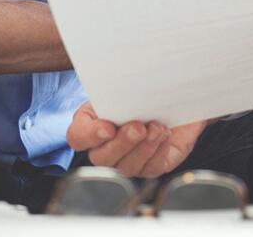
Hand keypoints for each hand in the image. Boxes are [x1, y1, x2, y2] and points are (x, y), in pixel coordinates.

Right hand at [67, 102, 206, 177]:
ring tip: (156, 128)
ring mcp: (128, 160)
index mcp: (91, 124)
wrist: (175, 98)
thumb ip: (116, 89)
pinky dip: (159, 151)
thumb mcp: (126, 85)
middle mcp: (107, 147)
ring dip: (143, 147)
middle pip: (102, 158)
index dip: (90, 136)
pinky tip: (164, 135)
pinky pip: (152, 167)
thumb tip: (119, 89)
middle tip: (137, 127)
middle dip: (122, 143)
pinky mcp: (151, 166)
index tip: (107, 127)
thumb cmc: (145, 90)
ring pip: (127, 166)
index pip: (77, 137)